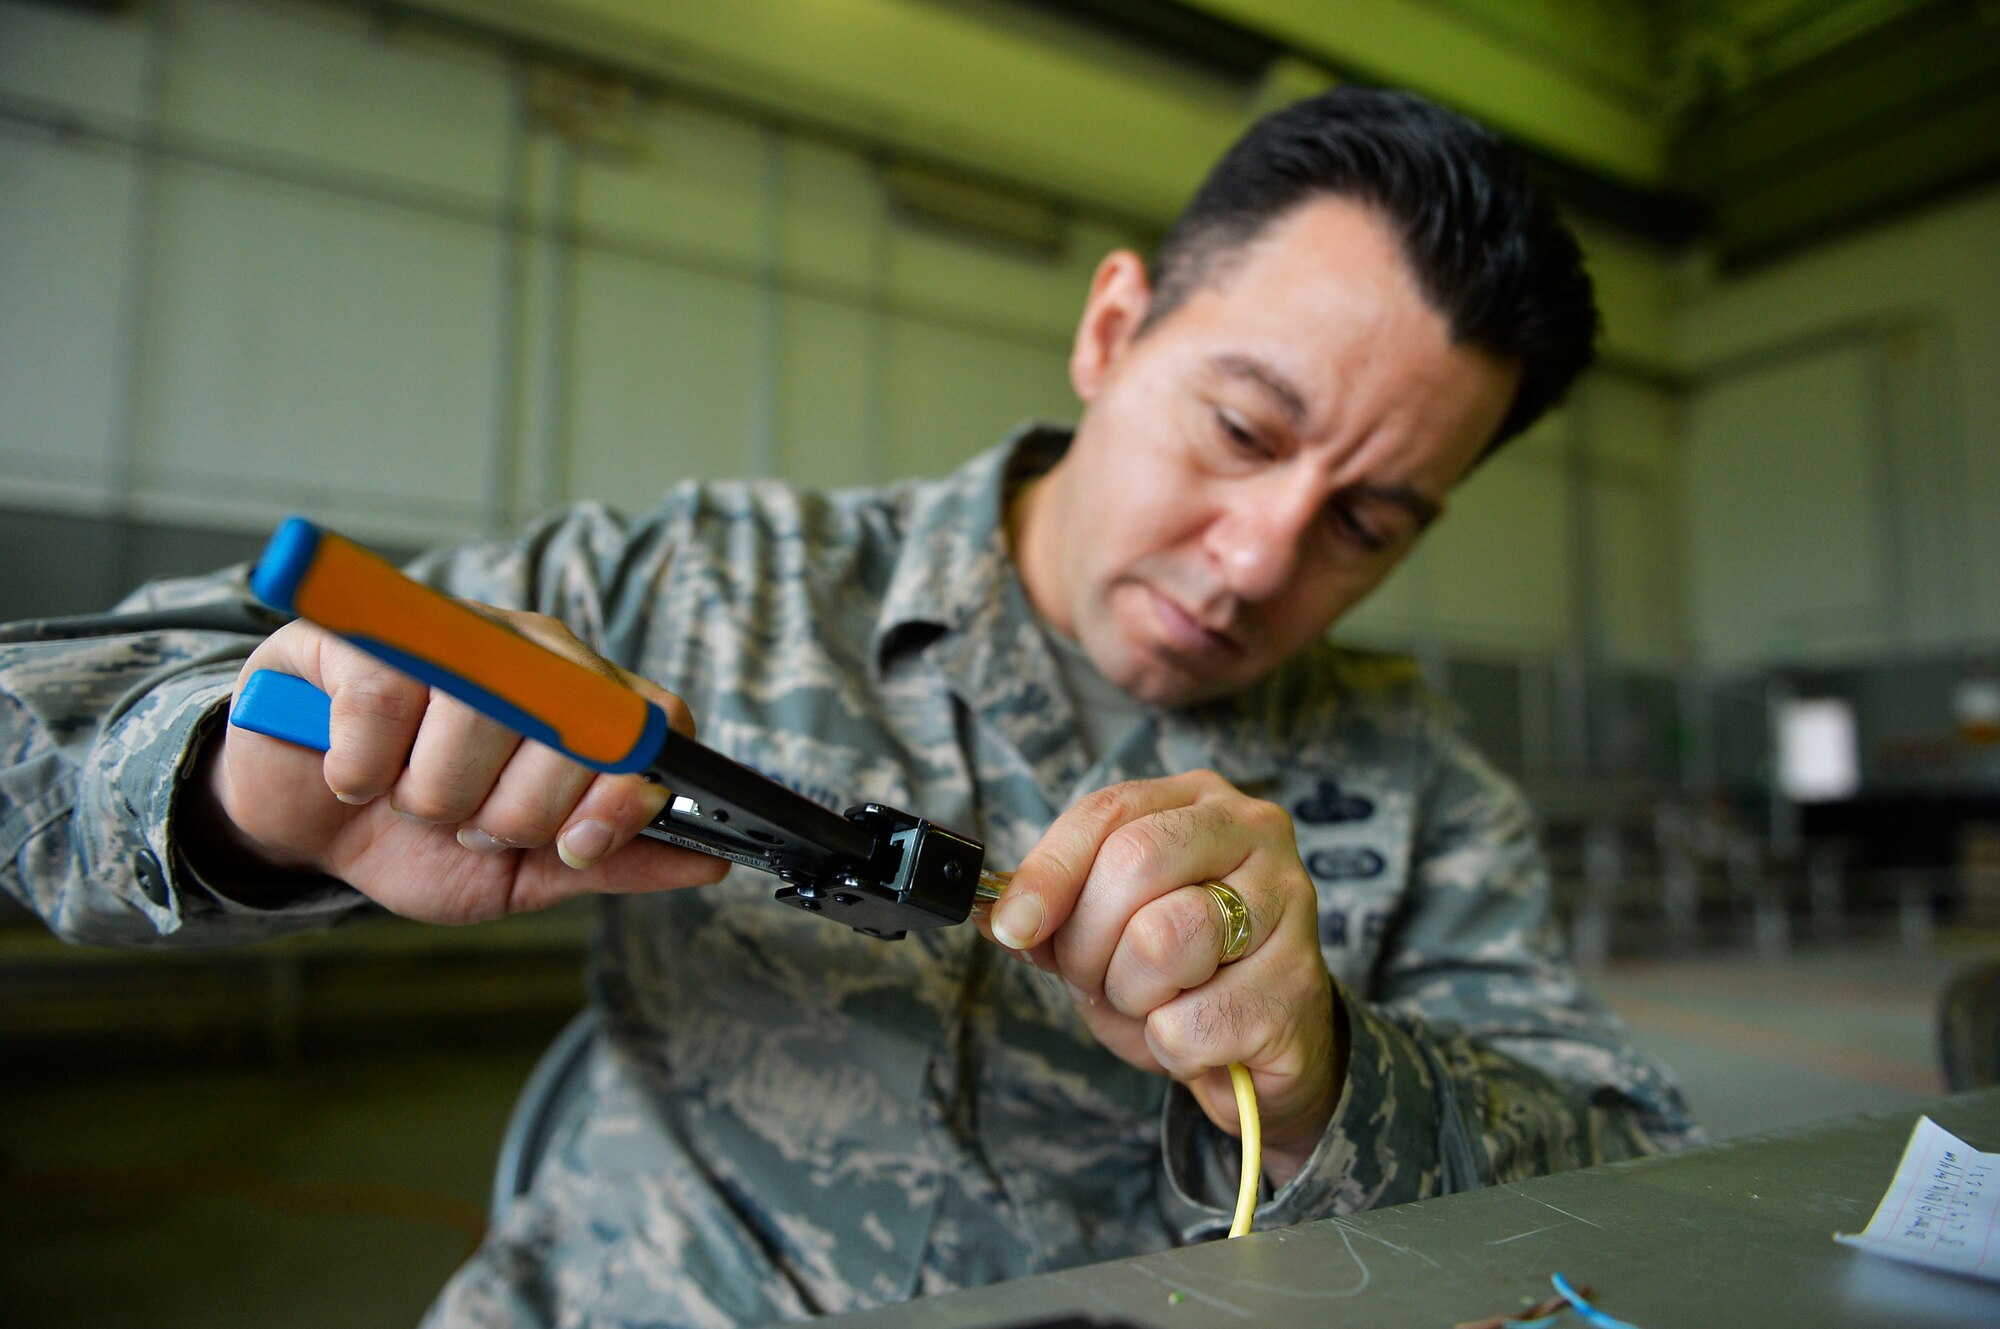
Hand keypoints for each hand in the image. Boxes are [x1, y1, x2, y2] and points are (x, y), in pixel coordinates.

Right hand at [190, 611, 727, 922]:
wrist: (300, 823)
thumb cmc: (419, 839)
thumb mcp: (525, 872)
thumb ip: (611, 861)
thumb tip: (709, 865)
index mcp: (586, 702)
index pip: (650, 721)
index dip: (620, 791)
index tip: (576, 843)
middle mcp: (533, 653)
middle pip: (571, 729)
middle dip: (512, 814)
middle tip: (467, 821)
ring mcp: (452, 632)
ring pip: (478, 719)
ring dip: (432, 795)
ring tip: (409, 794)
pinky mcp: (362, 632)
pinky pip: (387, 700)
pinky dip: (365, 765)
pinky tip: (356, 769)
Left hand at [978, 770, 1344, 1183]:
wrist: (1264, 1052)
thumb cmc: (1183, 977)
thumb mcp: (1108, 932)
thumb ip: (1056, 914)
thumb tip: (997, 913)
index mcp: (1200, 801)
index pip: (1109, 811)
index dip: (1049, 870)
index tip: (1013, 924)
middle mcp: (1256, 834)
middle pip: (1133, 862)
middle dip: (1087, 941)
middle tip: (1093, 982)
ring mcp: (1289, 904)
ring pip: (1162, 939)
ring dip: (1132, 996)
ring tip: (1157, 1006)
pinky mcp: (1299, 985)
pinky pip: (1190, 1023)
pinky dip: (1172, 1048)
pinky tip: (1201, 1043)